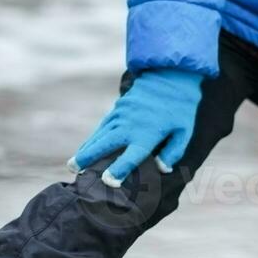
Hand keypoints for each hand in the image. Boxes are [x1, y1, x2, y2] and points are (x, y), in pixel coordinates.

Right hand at [69, 68, 203, 187]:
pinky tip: (84, 148)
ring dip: (86, 150)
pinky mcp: (117, 109)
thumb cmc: (180, 109)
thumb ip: (173, 152)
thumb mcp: (184, 132)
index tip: (108, 181)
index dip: (119, 169)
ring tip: (73, 164)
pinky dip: (92, 139)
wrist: (170, 76)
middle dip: (89, 157)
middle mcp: (130, 125)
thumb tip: (162, 169)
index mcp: (148, 134)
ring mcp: (121, 115)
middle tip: (75, 170)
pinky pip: (102, 127)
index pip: (131, 156)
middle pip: (106, 144)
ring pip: (100, 135)